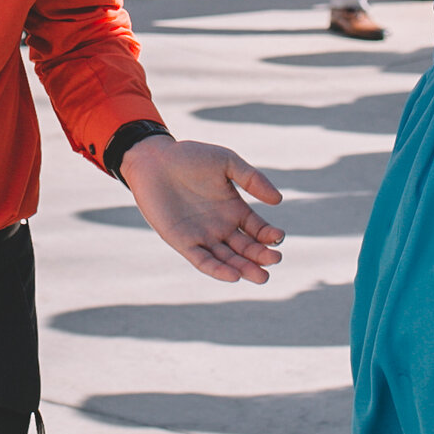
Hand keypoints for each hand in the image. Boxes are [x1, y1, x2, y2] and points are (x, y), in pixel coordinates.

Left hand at [119, 135, 285, 282]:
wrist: (155, 159)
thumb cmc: (190, 157)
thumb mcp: (227, 162)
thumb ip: (252, 178)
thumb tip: (278, 200)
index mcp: (234, 210)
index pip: (258, 230)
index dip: (270, 236)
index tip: (278, 237)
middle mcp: (221, 227)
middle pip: (246, 249)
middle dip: (261, 257)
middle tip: (274, 260)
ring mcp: (202, 236)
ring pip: (228, 260)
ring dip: (244, 269)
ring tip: (261, 277)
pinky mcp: (183, 242)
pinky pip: (202, 260)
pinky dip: (217, 270)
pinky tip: (233, 276)